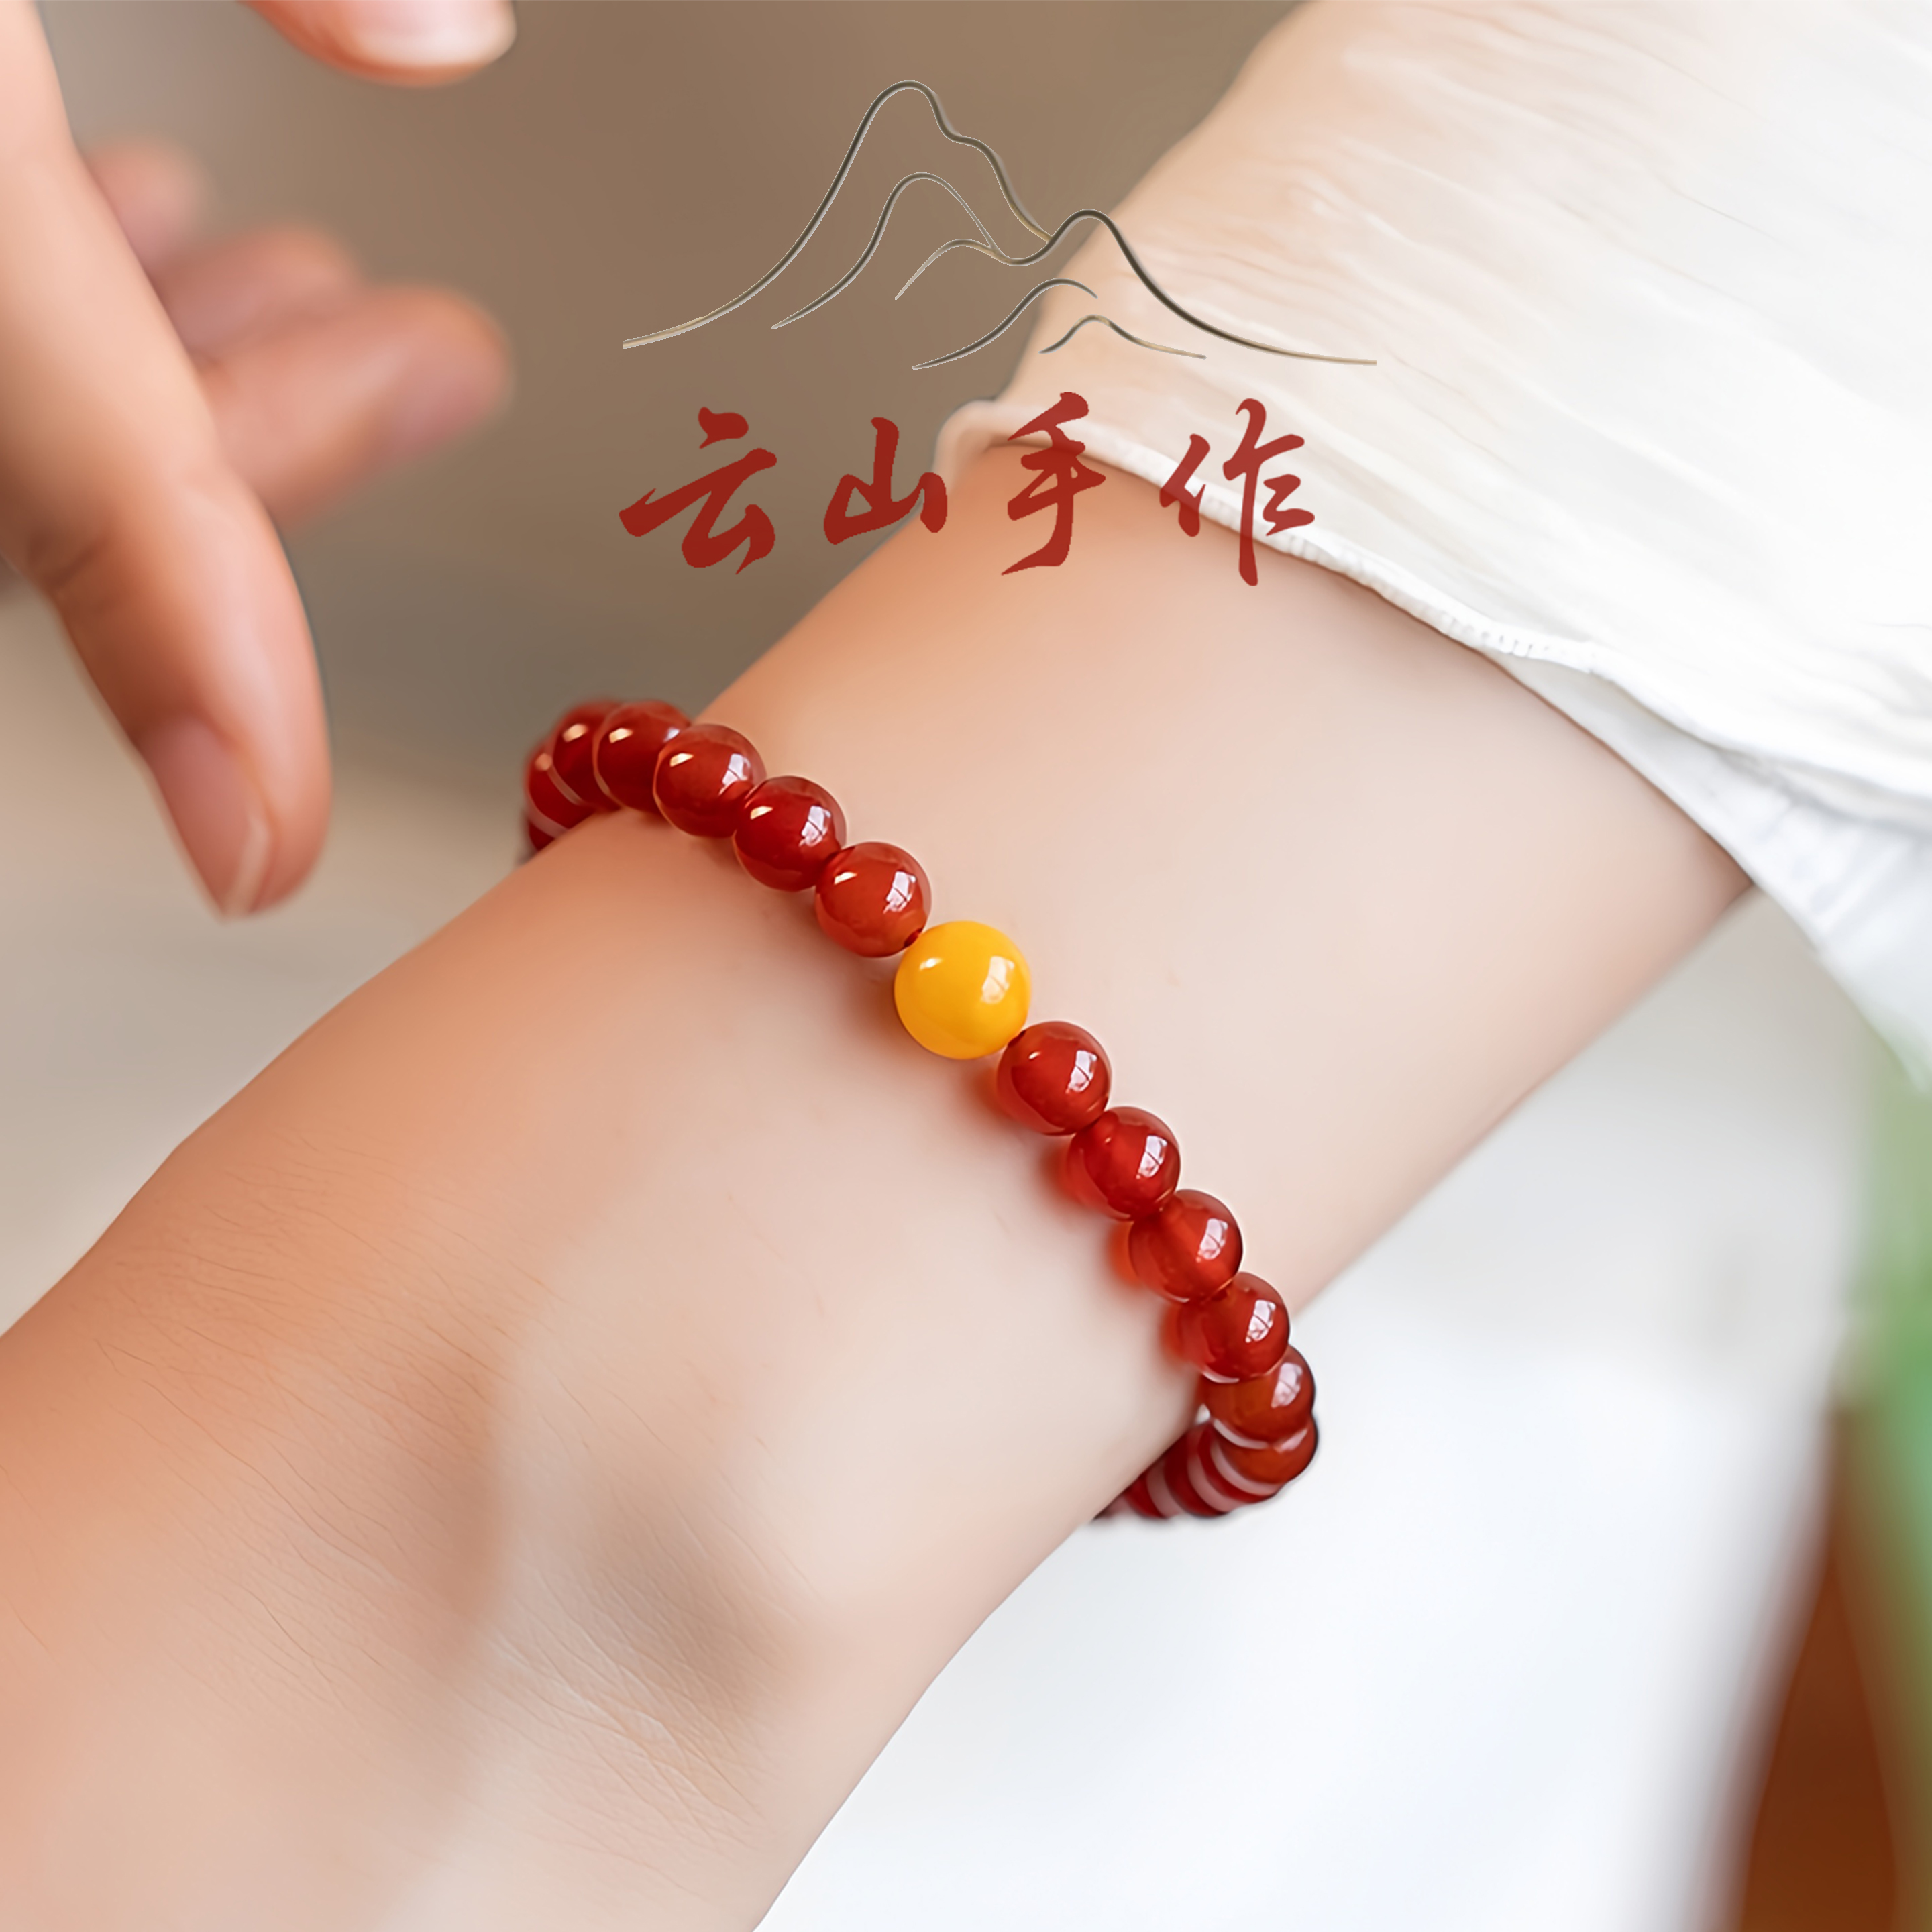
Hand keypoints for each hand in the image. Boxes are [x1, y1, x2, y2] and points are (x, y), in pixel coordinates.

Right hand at [0, 0, 512, 913]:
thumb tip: (441, 25)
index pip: (86, 485)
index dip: (202, 681)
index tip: (265, 850)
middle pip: (31, 452)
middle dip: (259, 434)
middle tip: (436, 361)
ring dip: (172, 354)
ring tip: (320, 284)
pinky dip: (59, 268)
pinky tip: (154, 202)